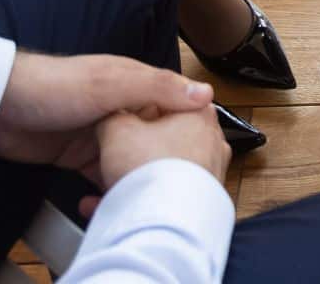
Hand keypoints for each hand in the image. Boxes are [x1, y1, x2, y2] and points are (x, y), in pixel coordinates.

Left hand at [0, 53, 213, 172]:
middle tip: (178, 180)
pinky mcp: (80, 155)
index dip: (193, 125)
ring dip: (139, 174)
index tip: (208, 148)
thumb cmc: (52, 86)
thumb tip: (205, 93)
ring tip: (151, 193)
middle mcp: (122, 107)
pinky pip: (106, 173)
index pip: (176, 103)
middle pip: (155, 135)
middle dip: (166, 156)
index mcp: (135, 83)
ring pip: (133, 157)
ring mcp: (101, 132)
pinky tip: (121, 198)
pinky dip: (114, 186)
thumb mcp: (111, 84)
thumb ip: (156, 88)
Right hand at [80, 105, 231, 215]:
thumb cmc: (153, 170)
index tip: (118, 122)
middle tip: (112, 154)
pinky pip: (167, 194)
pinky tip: (116, 206)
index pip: (164, 98)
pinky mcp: (202, 199)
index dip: (135, 111)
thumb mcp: (117, 128)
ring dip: (134, 176)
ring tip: (107, 185)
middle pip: (163, 137)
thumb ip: (113, 115)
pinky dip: (144, 197)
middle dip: (133, 149)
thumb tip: (109, 115)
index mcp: (199, 111)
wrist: (167, 221)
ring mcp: (210, 171)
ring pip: (163, 168)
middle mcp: (212, 140)